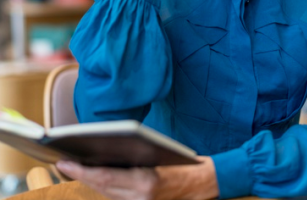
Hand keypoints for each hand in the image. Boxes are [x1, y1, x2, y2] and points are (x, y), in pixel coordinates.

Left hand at [56, 156, 218, 199]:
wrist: (204, 183)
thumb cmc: (185, 163)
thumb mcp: (160, 153)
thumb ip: (134, 156)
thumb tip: (106, 151)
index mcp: (145, 182)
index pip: (105, 177)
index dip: (81, 170)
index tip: (64, 161)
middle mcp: (141, 198)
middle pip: (102, 188)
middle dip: (81, 175)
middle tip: (63, 163)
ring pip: (107, 195)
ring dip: (90, 182)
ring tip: (75, 168)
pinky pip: (117, 198)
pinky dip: (105, 188)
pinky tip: (96, 177)